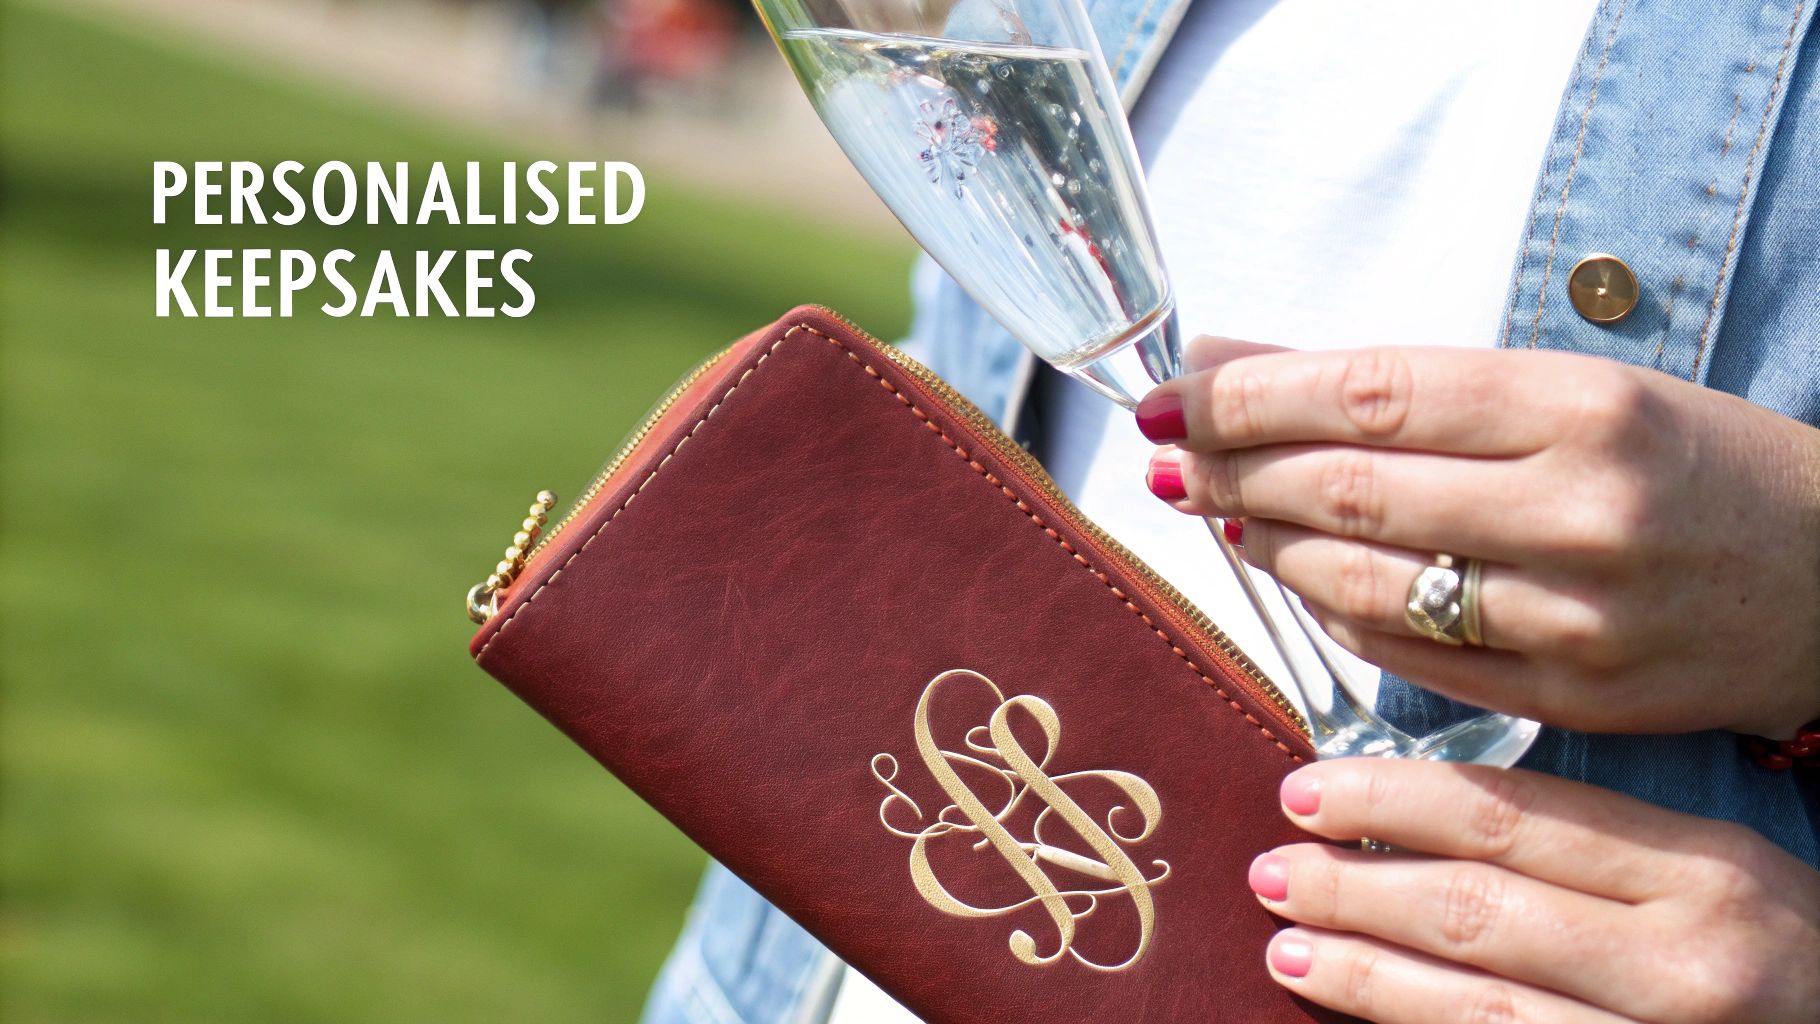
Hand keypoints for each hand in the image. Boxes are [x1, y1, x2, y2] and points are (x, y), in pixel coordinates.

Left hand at [1136, 339, 1819, 736]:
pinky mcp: (1570, 699)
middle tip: (1173, 460)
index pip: (1367, 396)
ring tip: (1224, 515)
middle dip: (1232, 473)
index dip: (1246, 398)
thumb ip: (1402, 380)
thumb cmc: (1689, 460)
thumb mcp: (1570, 386)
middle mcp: (1579, 513)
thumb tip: (1230, 359)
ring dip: (1268, 547)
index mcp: (1584, 408)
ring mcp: (1575, 619)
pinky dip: (1333, 614)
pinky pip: (1406, 660)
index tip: (1171, 398)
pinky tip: (1302, 578)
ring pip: (1363, 584)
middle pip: (1348, 492)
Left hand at [1251, 758, 1819, 1022]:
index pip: (1512, 813)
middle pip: (1477, 907)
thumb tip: (1422, 822)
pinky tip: (1358, 1023)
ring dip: (1364, 973)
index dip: (1390, 799)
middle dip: (1353, 885)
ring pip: (1479, 1006)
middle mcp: (1687, 961)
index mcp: (1702, 870)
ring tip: (1287, 948)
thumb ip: (1591, 847)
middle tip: (1272, 869)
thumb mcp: (1711, 876)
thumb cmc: (1777, 960)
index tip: (1307, 792)